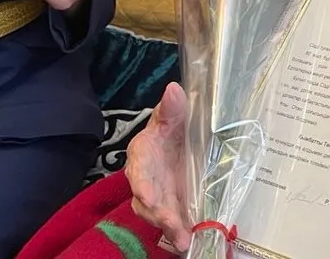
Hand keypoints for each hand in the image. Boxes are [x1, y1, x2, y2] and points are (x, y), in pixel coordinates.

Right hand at [129, 82, 191, 252]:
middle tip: (172, 225)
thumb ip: (172, 107)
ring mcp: (158, 195)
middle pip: (147, 200)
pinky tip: (190, 240)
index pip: (139, 171)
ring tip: (184, 240)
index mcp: (143, 154)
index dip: (142, 185)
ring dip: (170, 227)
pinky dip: (179, 231)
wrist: (175, 142)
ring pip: (157, 214)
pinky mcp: (171, 206)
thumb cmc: (169, 129)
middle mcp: (145, 179)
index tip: (148, 196)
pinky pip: (172, 221)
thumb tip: (173, 89)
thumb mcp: (171, 117)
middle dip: (158, 214)